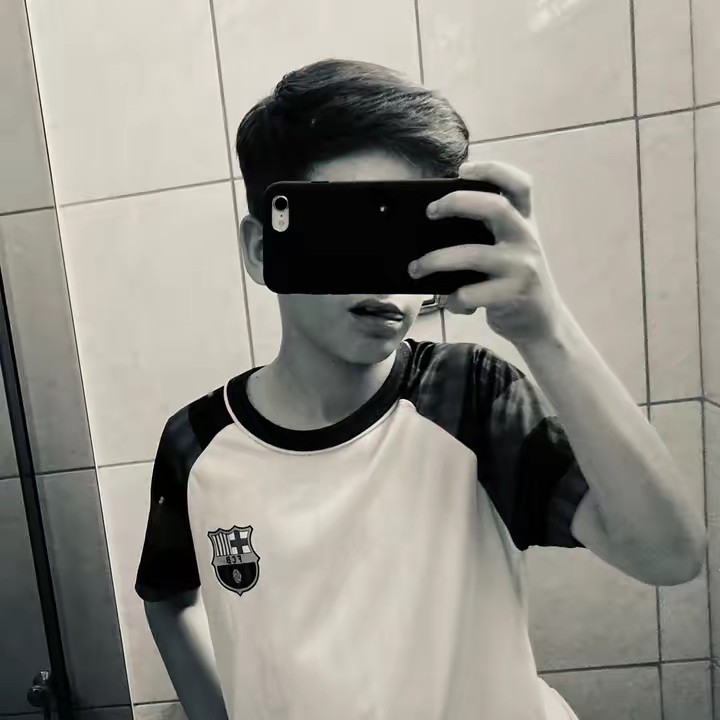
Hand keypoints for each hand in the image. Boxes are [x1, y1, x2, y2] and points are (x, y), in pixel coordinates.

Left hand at [408, 161, 566, 346]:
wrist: (542, 322)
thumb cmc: (513, 280)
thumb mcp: (510, 250)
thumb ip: (488, 233)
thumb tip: (436, 223)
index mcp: (525, 222)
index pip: (519, 184)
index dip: (492, 169)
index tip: (463, 169)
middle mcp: (526, 239)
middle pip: (494, 207)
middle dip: (456, 203)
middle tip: (430, 212)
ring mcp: (521, 267)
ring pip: (472, 255)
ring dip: (436, 260)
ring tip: (416, 268)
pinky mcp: (512, 295)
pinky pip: (470, 293)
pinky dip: (452, 299)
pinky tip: (449, 302)